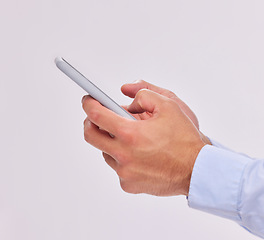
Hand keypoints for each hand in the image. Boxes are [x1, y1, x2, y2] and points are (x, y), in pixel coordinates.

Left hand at [82, 88, 205, 195]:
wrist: (197, 170)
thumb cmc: (185, 140)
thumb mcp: (168, 105)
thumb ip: (144, 95)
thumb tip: (129, 100)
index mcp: (130, 133)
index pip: (96, 115)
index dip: (89, 104)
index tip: (88, 101)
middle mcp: (123, 154)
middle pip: (91, 136)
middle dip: (91, 123)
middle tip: (99, 117)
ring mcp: (124, 172)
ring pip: (105, 152)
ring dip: (111, 141)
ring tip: (130, 137)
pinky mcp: (129, 184)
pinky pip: (117, 167)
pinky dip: (122, 157)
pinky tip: (138, 154)